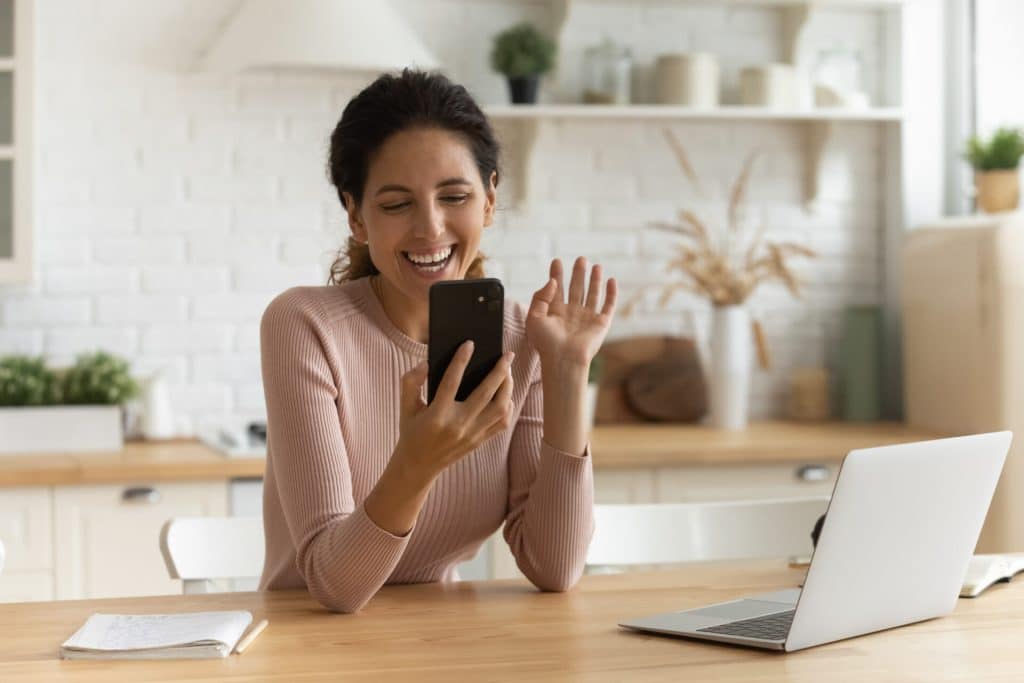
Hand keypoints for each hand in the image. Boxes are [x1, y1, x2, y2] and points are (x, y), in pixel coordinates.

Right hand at [395, 341, 514, 479]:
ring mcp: (472, 435)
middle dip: (499, 371)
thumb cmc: (412, 431)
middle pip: (485, 394)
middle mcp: (457, 425)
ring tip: (507, 371)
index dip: (460, 361)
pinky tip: (506, 392)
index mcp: (437, 415)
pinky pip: (502, 422)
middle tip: (506, 354)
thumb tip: (426, 363)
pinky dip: (508, 405)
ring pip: (500, 408)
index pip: (451, 382)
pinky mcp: (480, 441)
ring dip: (507, 387)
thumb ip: (411, 382)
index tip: (469, 344)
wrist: (418, 466)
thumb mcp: (405, 406)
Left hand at [526, 257, 616, 368]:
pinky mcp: (600, 324)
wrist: (563, 359)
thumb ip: (540, 296)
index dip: (556, 275)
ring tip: (595, 265)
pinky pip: (608, 306)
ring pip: (592, 294)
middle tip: (581, 259)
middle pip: (576, 288)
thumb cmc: (546, 342)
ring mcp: (587, 318)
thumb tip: (553, 281)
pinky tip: (611, 281)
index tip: (556, 261)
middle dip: (578, 273)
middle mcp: (572, 314)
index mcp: (555, 312)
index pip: (556, 289)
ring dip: (594, 280)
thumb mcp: (534, 316)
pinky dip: (611, 293)